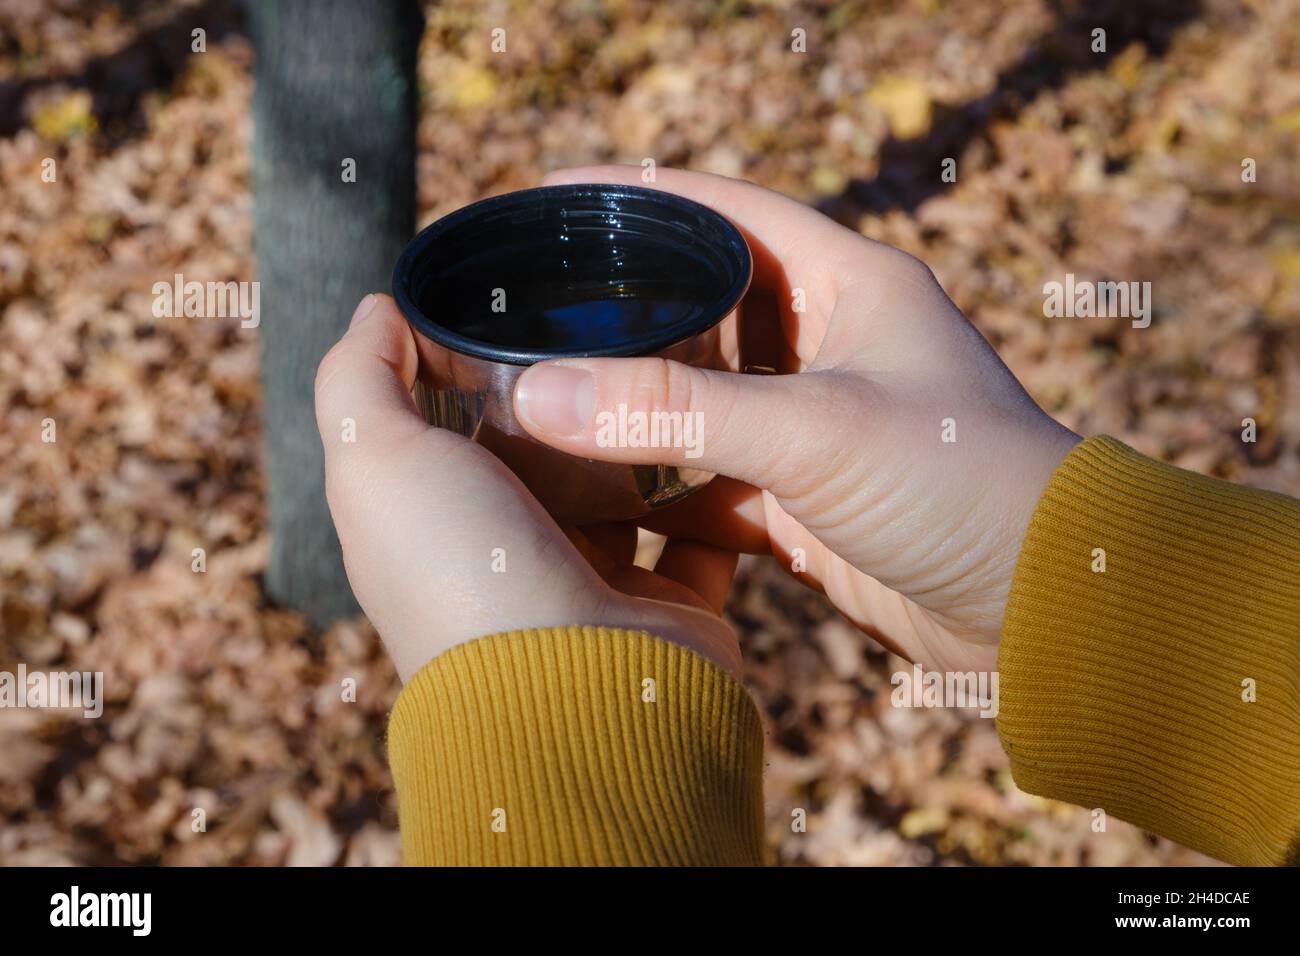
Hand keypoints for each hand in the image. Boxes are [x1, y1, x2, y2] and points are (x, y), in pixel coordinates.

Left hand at [314, 293, 742, 680]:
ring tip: (683, 349)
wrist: (577, 696)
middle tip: (619, 310)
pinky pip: (701, 528)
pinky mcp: (668, 600)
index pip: (454, 421)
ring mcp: (593, 580)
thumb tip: (377, 308)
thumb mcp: (376, 460)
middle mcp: (510, 553)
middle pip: (548, 448)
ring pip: (628, 482)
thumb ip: (359, 378)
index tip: (521, 288)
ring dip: (648, 429)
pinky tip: (729, 422)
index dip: (477, 358)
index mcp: (438, 521)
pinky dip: (718, 485)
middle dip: (575, 388)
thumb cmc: (464, 571)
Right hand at [514, 166, 1080, 673]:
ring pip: (706, 401)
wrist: (1042, 608)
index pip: (730, 212)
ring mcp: (819, 427)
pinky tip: (605, 504)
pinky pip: (715, 484)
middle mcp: (834, 346)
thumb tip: (542, 393)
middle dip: (630, 310)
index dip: (644, 198)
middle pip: (708, 307)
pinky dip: (666, 495)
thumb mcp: (812, 430)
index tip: (558, 198)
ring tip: (550, 402)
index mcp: (851, 284)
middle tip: (538, 314)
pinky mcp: (809, 502)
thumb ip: (676, 407)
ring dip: (642, 408)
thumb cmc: (959, 483)